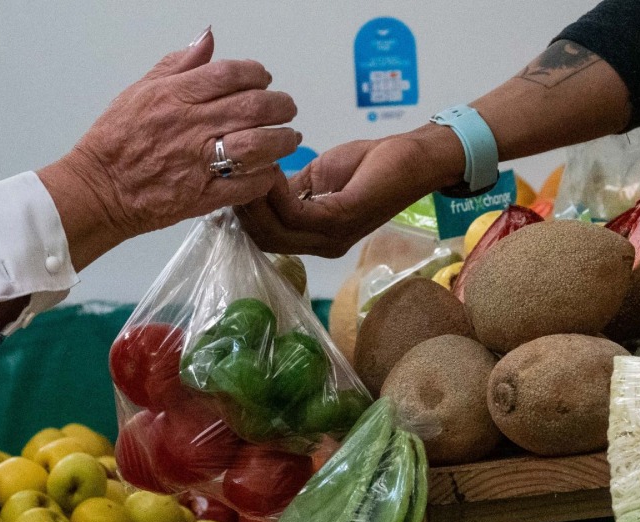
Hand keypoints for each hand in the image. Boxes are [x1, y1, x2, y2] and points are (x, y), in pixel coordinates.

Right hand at [37, 29, 299, 269]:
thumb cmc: (114, 142)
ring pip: (257, 145)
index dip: (256, 72)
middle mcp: (191, 127)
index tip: (264, 78)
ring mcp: (198, 163)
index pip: (230, 74)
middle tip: (287, 108)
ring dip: (281, 140)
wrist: (98, 189)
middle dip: (280, 105)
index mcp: (175, 97)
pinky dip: (265, 177)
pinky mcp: (203, 196)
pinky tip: (268, 171)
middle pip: (253, 107)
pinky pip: (246, 185)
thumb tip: (206, 39)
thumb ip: (178, 65)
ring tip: (288, 139)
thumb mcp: (140, 91)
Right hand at [238, 125, 465, 257]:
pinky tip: (269, 168)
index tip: (226, 184)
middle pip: (265, 240)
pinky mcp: (341, 219)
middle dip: (241, 209)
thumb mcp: (319, 177)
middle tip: (229, 175)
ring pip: (274, 231)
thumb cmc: (372, 164)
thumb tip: (258, 186)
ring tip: (244, 168)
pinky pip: (295, 213)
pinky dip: (275, 192)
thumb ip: (290, 190)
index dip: (243, 215)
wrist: (413, 158)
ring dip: (254, 199)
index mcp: (316, 236)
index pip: (267, 237)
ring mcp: (332, 236)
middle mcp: (322, 244)